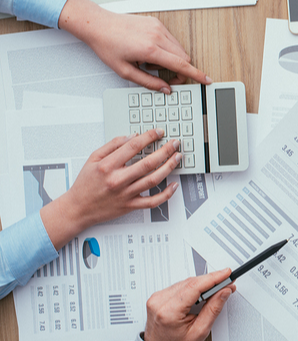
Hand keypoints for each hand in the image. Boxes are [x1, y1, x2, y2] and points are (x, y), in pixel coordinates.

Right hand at [40, 129, 181, 249]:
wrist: (78, 208)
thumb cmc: (85, 184)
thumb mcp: (93, 159)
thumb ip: (112, 146)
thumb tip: (131, 136)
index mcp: (108, 166)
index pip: (133, 147)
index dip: (149, 137)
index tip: (158, 132)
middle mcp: (118, 180)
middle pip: (148, 163)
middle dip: (165, 151)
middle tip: (175, 143)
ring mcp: (125, 194)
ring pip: (153, 180)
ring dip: (168, 167)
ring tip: (177, 158)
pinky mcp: (130, 206)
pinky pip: (152, 201)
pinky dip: (165, 194)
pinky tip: (174, 185)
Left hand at [58, 0, 211, 91]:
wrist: (98, 25)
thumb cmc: (107, 46)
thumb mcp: (124, 71)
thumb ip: (148, 82)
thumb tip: (165, 88)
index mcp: (149, 50)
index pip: (181, 64)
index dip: (196, 74)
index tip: (206, 79)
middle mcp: (157, 36)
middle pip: (183, 57)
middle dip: (180, 70)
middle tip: (166, 77)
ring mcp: (158, 28)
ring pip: (179, 48)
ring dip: (172, 59)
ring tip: (151, 62)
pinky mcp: (156, 23)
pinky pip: (171, 39)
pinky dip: (167, 49)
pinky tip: (150, 51)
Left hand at [144, 269, 234, 340]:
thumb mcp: (200, 331)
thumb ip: (213, 309)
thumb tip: (223, 292)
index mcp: (168, 312)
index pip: (194, 287)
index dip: (213, 278)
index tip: (226, 274)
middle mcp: (159, 302)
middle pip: (190, 282)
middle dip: (211, 281)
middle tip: (226, 283)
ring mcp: (156, 298)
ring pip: (185, 282)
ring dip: (202, 284)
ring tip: (215, 290)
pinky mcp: (157, 297)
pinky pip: (179, 286)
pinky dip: (192, 287)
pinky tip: (201, 292)